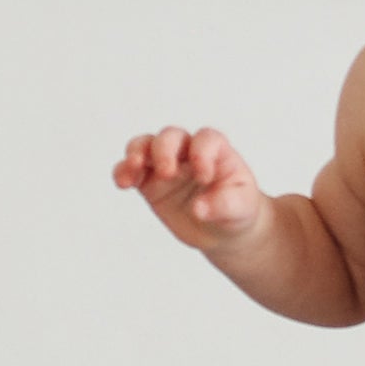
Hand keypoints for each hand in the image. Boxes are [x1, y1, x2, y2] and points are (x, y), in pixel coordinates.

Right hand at [112, 125, 266, 253]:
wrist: (223, 229)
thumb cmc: (237, 209)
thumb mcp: (242, 207)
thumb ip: (224, 205)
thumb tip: (199, 209)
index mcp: (216, 151)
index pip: (206, 139)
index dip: (202, 153)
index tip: (204, 178)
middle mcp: (188, 152)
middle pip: (171, 136)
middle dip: (165, 150)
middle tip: (167, 173)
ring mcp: (166, 165)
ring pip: (145, 146)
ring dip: (136, 153)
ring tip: (134, 168)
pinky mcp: (149, 184)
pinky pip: (131, 171)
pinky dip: (123, 172)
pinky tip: (123, 183)